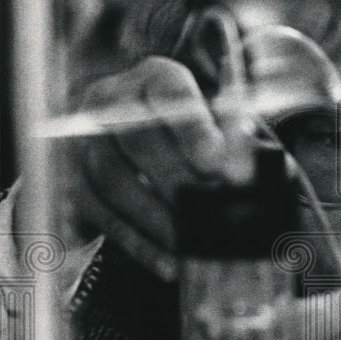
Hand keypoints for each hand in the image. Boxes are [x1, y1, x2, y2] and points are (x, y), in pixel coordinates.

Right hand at [16, 55, 226, 279]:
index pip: (171, 91)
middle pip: (137, 138)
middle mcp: (111, 99)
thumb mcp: (220, 129)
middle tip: (211, 213)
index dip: (193, 127)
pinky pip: (99, 213)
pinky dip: (136, 241)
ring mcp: (82, 138)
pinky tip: (169, 262)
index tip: (217, 161)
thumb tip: (270, 176)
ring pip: (112, 178)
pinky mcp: (70, 180)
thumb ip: (242, 145)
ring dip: (156, 217)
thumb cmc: (192, 138)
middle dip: (177, 181)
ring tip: (192, 243)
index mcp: (157, 77)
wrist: (135, 150)